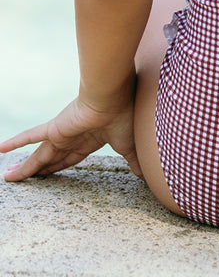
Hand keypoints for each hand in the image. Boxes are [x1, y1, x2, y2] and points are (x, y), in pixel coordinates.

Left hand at [0, 96, 140, 181]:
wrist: (115, 97)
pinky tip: (0, 149)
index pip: (71, 158)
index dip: (60, 168)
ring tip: (10, 177)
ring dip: (25, 167)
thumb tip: (146, 177)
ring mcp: (62, 133)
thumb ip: (133, 162)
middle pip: (52, 159)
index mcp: (90, 140)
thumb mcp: (129, 146)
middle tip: (27, 179)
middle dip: (40, 170)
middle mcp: (73, 137)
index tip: (51, 175)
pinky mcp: (55, 128)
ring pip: (39, 155)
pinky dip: (16, 142)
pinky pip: (31, 136)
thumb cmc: (125, 118)